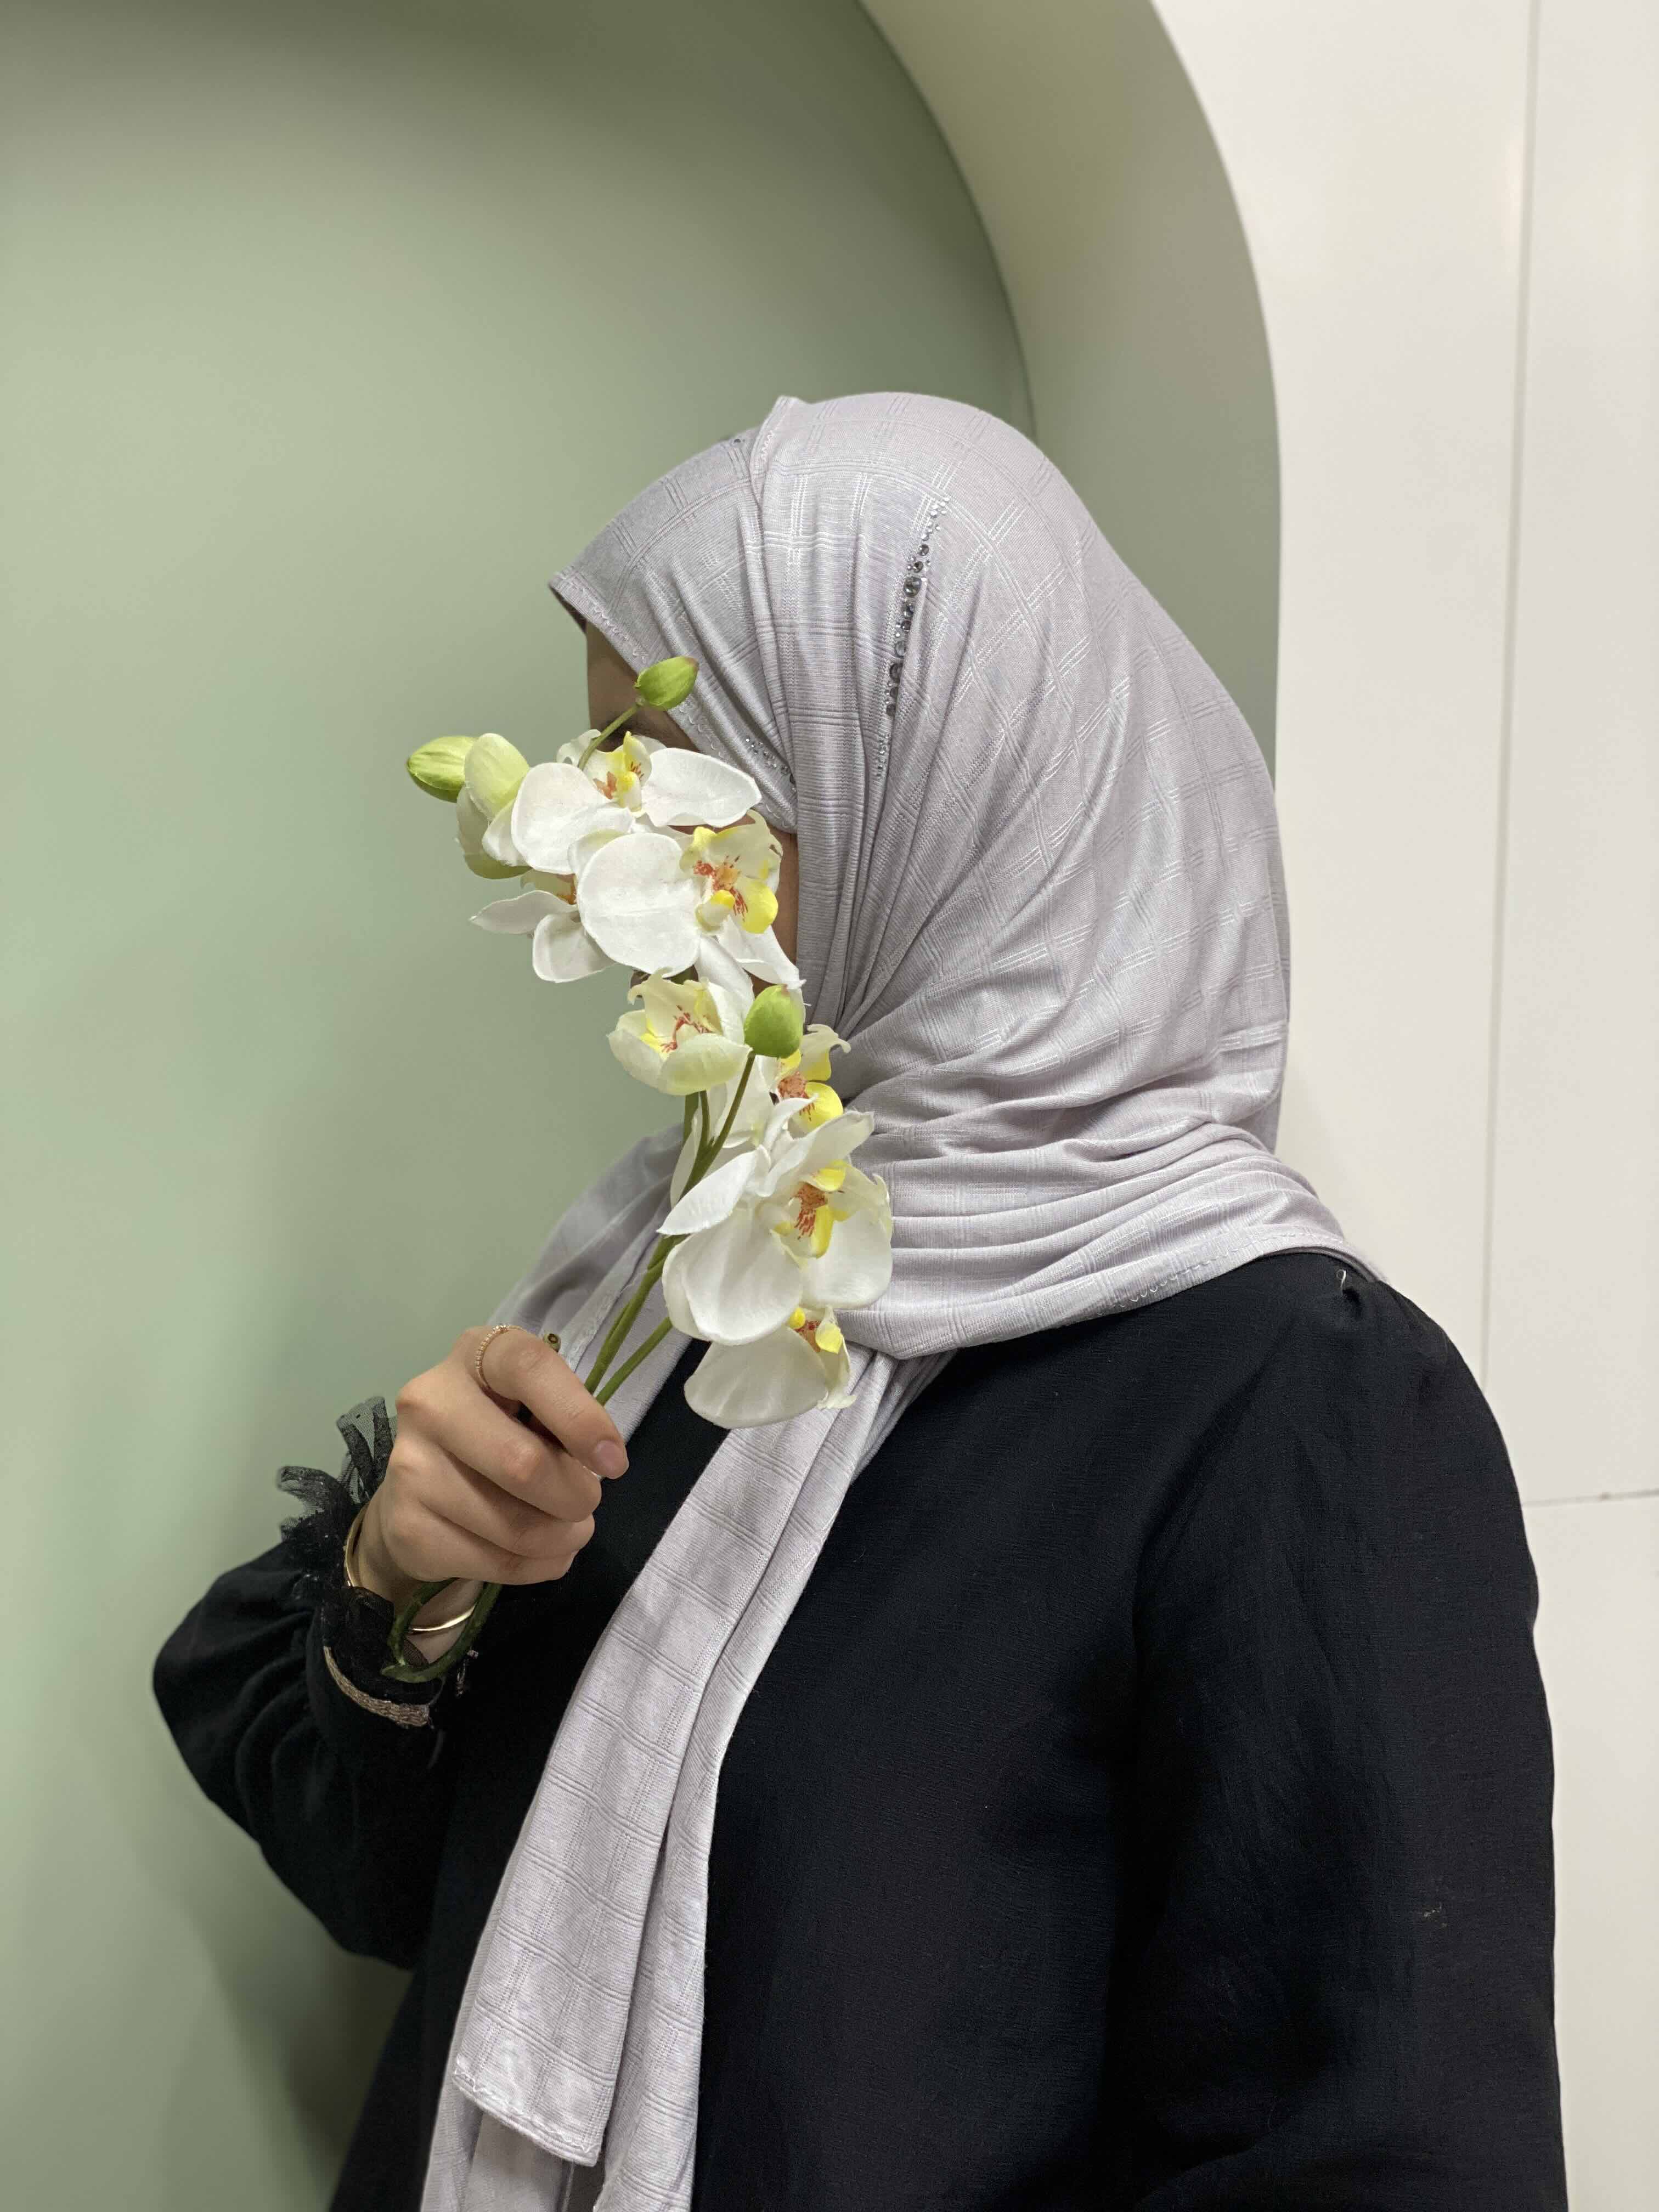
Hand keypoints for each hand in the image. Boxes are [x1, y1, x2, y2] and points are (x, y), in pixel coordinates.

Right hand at [356, 1326, 628, 1617]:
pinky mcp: (408, 1527)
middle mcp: (429, 1402)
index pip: (530, 1367)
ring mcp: (410, 1467)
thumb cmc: (499, 1433)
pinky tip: (541, 1553)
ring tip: (568, 1529)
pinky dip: (539, 1566)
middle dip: (576, 1495)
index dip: (581, 1417)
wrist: (419, 1490)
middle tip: (587, 1502)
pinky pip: (498, 1563)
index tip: (615, 1462)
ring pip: (516, 1526)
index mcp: (473, 1356)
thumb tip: (600, 1465)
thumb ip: (564, 1421)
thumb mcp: (532, 1407)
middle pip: (523, 1463)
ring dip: (564, 1537)